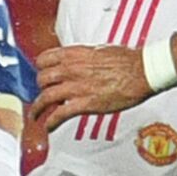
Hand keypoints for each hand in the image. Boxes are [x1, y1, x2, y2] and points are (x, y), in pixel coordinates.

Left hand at [33, 45, 151, 131]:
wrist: (142, 72)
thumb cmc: (127, 60)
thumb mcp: (100, 50)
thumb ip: (84, 56)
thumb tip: (80, 60)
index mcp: (76, 54)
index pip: (44, 58)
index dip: (41, 68)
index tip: (42, 73)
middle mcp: (72, 69)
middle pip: (42, 78)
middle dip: (41, 87)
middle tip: (43, 93)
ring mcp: (76, 87)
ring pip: (45, 97)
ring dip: (37, 108)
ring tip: (35, 115)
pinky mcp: (84, 104)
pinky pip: (59, 115)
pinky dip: (50, 123)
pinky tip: (48, 127)